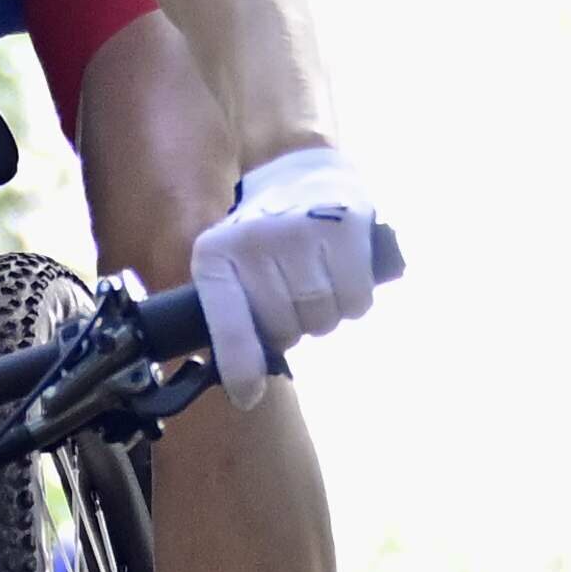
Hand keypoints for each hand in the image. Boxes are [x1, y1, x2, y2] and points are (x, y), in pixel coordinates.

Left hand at [189, 145, 386, 389]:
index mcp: (214, 255)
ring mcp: (301, 231)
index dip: (239, 366)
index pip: (227, 325)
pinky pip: (356, 301)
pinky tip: (343, 278)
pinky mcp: (346, 226)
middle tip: (292, 303)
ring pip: (322, 318)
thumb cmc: (264, 240)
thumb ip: (231, 320)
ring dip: (324, 317)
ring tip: (316, 286)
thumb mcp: (231, 270)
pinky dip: (354, 303)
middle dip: (291, 329)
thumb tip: (244, 391)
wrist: (303, 175)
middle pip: (283, 330)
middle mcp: (254, 240)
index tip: (247, 396)